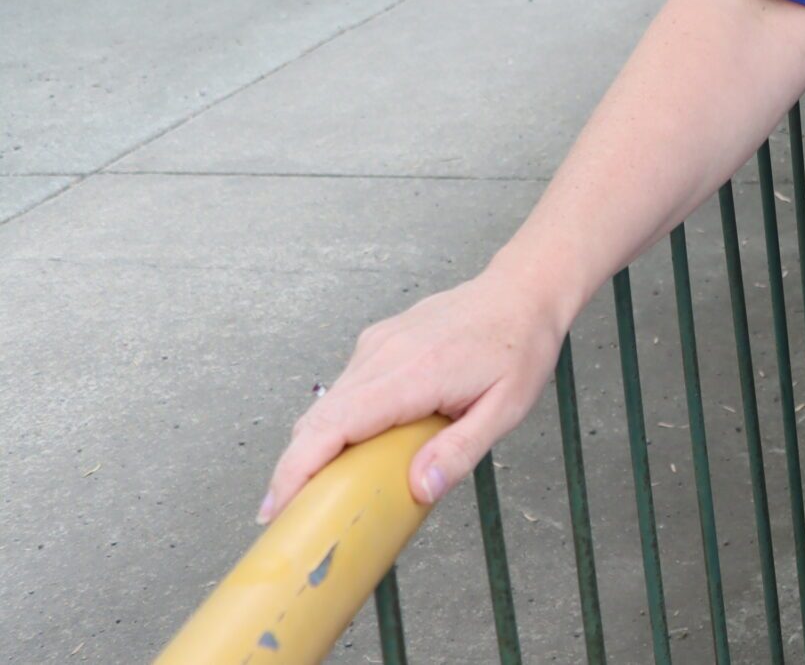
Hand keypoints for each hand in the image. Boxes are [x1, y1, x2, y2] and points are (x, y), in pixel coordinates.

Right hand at [259, 261, 569, 521]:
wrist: (523, 291)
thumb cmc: (520, 345)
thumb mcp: (506, 408)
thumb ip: (461, 451)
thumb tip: (419, 490)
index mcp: (413, 374)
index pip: (335, 426)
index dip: (298, 468)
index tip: (278, 507)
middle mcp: (383, 355)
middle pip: (318, 420)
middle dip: (294, 470)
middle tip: (290, 516)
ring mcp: (377, 345)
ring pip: (328, 405)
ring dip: (315, 447)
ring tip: (320, 491)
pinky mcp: (379, 342)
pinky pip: (346, 389)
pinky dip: (338, 422)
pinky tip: (354, 448)